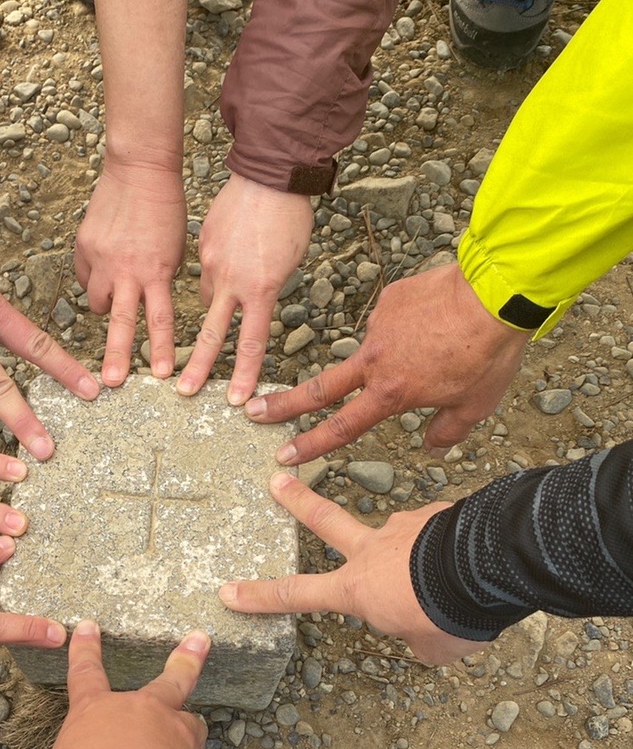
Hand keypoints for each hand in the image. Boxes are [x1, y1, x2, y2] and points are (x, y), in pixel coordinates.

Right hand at [42, 621, 210, 748]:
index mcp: (97, 712)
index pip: (86, 673)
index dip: (86, 649)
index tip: (89, 628)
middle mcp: (142, 713)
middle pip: (171, 678)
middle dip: (187, 658)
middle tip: (201, 640)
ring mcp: (176, 734)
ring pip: (189, 726)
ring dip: (184, 736)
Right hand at [77, 162, 186, 384]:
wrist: (140, 169)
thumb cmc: (166, 208)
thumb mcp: (175, 249)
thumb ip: (160, 278)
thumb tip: (147, 300)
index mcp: (157, 271)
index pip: (160, 320)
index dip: (159, 349)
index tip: (159, 376)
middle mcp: (128, 270)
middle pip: (121, 323)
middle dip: (116, 355)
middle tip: (111, 383)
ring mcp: (102, 259)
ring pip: (97, 302)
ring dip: (105, 306)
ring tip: (112, 299)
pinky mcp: (84, 247)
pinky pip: (86, 276)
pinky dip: (94, 277)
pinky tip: (104, 264)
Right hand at [177, 173, 312, 404]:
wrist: (270, 173)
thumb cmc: (291, 217)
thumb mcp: (290, 261)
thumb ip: (269, 288)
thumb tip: (255, 301)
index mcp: (262, 289)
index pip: (251, 342)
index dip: (244, 374)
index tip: (236, 401)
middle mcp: (232, 281)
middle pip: (212, 334)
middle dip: (198, 366)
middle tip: (184, 391)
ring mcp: (212, 263)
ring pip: (205, 299)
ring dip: (211, 308)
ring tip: (222, 302)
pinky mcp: (202, 244)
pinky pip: (203, 270)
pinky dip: (213, 274)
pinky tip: (225, 260)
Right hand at [219, 473, 487, 664]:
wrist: (488, 570)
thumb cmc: (450, 615)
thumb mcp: (430, 648)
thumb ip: (416, 639)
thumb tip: (421, 634)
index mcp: (357, 590)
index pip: (295, 595)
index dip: (259, 597)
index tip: (228, 591)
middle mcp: (371, 552)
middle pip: (324, 521)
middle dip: (297, 501)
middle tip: (277, 480)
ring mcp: (403, 527)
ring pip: (395, 535)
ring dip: (409, 551)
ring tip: (442, 572)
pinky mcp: (437, 514)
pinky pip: (436, 535)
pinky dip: (445, 548)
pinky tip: (467, 560)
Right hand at [245, 262, 529, 464]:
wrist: (494, 293)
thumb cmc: (488, 353)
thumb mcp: (476, 405)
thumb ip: (447, 430)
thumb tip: (432, 446)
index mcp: (391, 393)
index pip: (342, 426)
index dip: (311, 444)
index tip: (284, 455)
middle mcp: (375, 361)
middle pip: (319, 388)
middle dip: (284, 404)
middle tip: (254, 411)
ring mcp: (378, 327)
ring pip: (375, 350)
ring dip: (395, 354)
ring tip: (440, 346)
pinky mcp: (389, 300)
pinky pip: (394, 319)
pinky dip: (411, 326)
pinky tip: (438, 322)